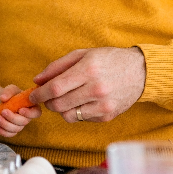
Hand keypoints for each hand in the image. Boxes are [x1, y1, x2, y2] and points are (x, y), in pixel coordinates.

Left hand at [0, 84, 41, 136]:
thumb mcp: (10, 89)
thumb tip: (3, 98)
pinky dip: (2, 132)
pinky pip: (9, 134)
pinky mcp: (12, 131)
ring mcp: (19, 125)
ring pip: (16, 129)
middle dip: (13, 118)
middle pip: (24, 122)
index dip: (30, 113)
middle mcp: (27, 117)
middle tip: (3, 111)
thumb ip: (8, 91)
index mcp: (31, 107)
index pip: (36, 112)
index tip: (20, 110)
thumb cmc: (9, 95)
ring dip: (6, 124)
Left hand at [30, 47, 145, 122]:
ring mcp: (103, 104)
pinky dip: (75, 112)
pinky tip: (80, 102)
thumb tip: (37, 80)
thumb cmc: (108, 60)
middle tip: (47, 97)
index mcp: (88, 70)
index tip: (32, 95)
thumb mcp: (83, 54)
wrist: (140, 72)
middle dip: (47, 102)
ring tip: (65, 98)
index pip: (55, 88)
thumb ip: (57, 66)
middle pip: (59, 104)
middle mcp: (96, 89)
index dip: (39, 94)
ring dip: (60, 109)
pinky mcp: (107, 115)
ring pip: (68, 115)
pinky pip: (81, 119)